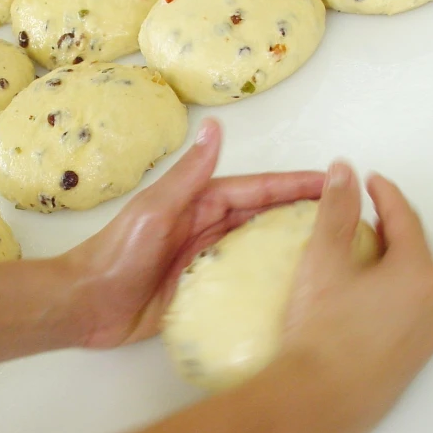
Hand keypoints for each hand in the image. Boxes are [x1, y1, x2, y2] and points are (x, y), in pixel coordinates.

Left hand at [66, 119, 325, 348]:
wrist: (86, 304)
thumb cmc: (116, 255)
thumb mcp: (155, 210)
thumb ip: (188, 175)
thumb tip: (215, 127)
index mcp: (198, 203)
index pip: (256, 190)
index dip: (294, 184)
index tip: (333, 182)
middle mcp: (205, 227)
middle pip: (262, 216)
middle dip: (301, 212)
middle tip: (346, 218)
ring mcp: (204, 259)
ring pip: (256, 247)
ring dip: (288, 245)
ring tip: (331, 250)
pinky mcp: (199, 289)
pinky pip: (241, 280)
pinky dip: (266, 278)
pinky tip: (291, 287)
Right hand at [278, 162, 432, 432]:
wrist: (319, 398)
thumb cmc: (322, 333)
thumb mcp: (324, 259)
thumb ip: (336, 209)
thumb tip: (343, 172)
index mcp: (421, 273)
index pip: (405, 217)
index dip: (384, 193)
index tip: (369, 182)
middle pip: (415, 247)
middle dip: (388, 227)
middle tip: (361, 217)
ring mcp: (431, 331)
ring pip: (416, 278)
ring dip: (391, 259)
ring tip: (360, 254)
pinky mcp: (419, 352)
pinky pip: (413, 305)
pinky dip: (394, 288)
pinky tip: (364, 294)